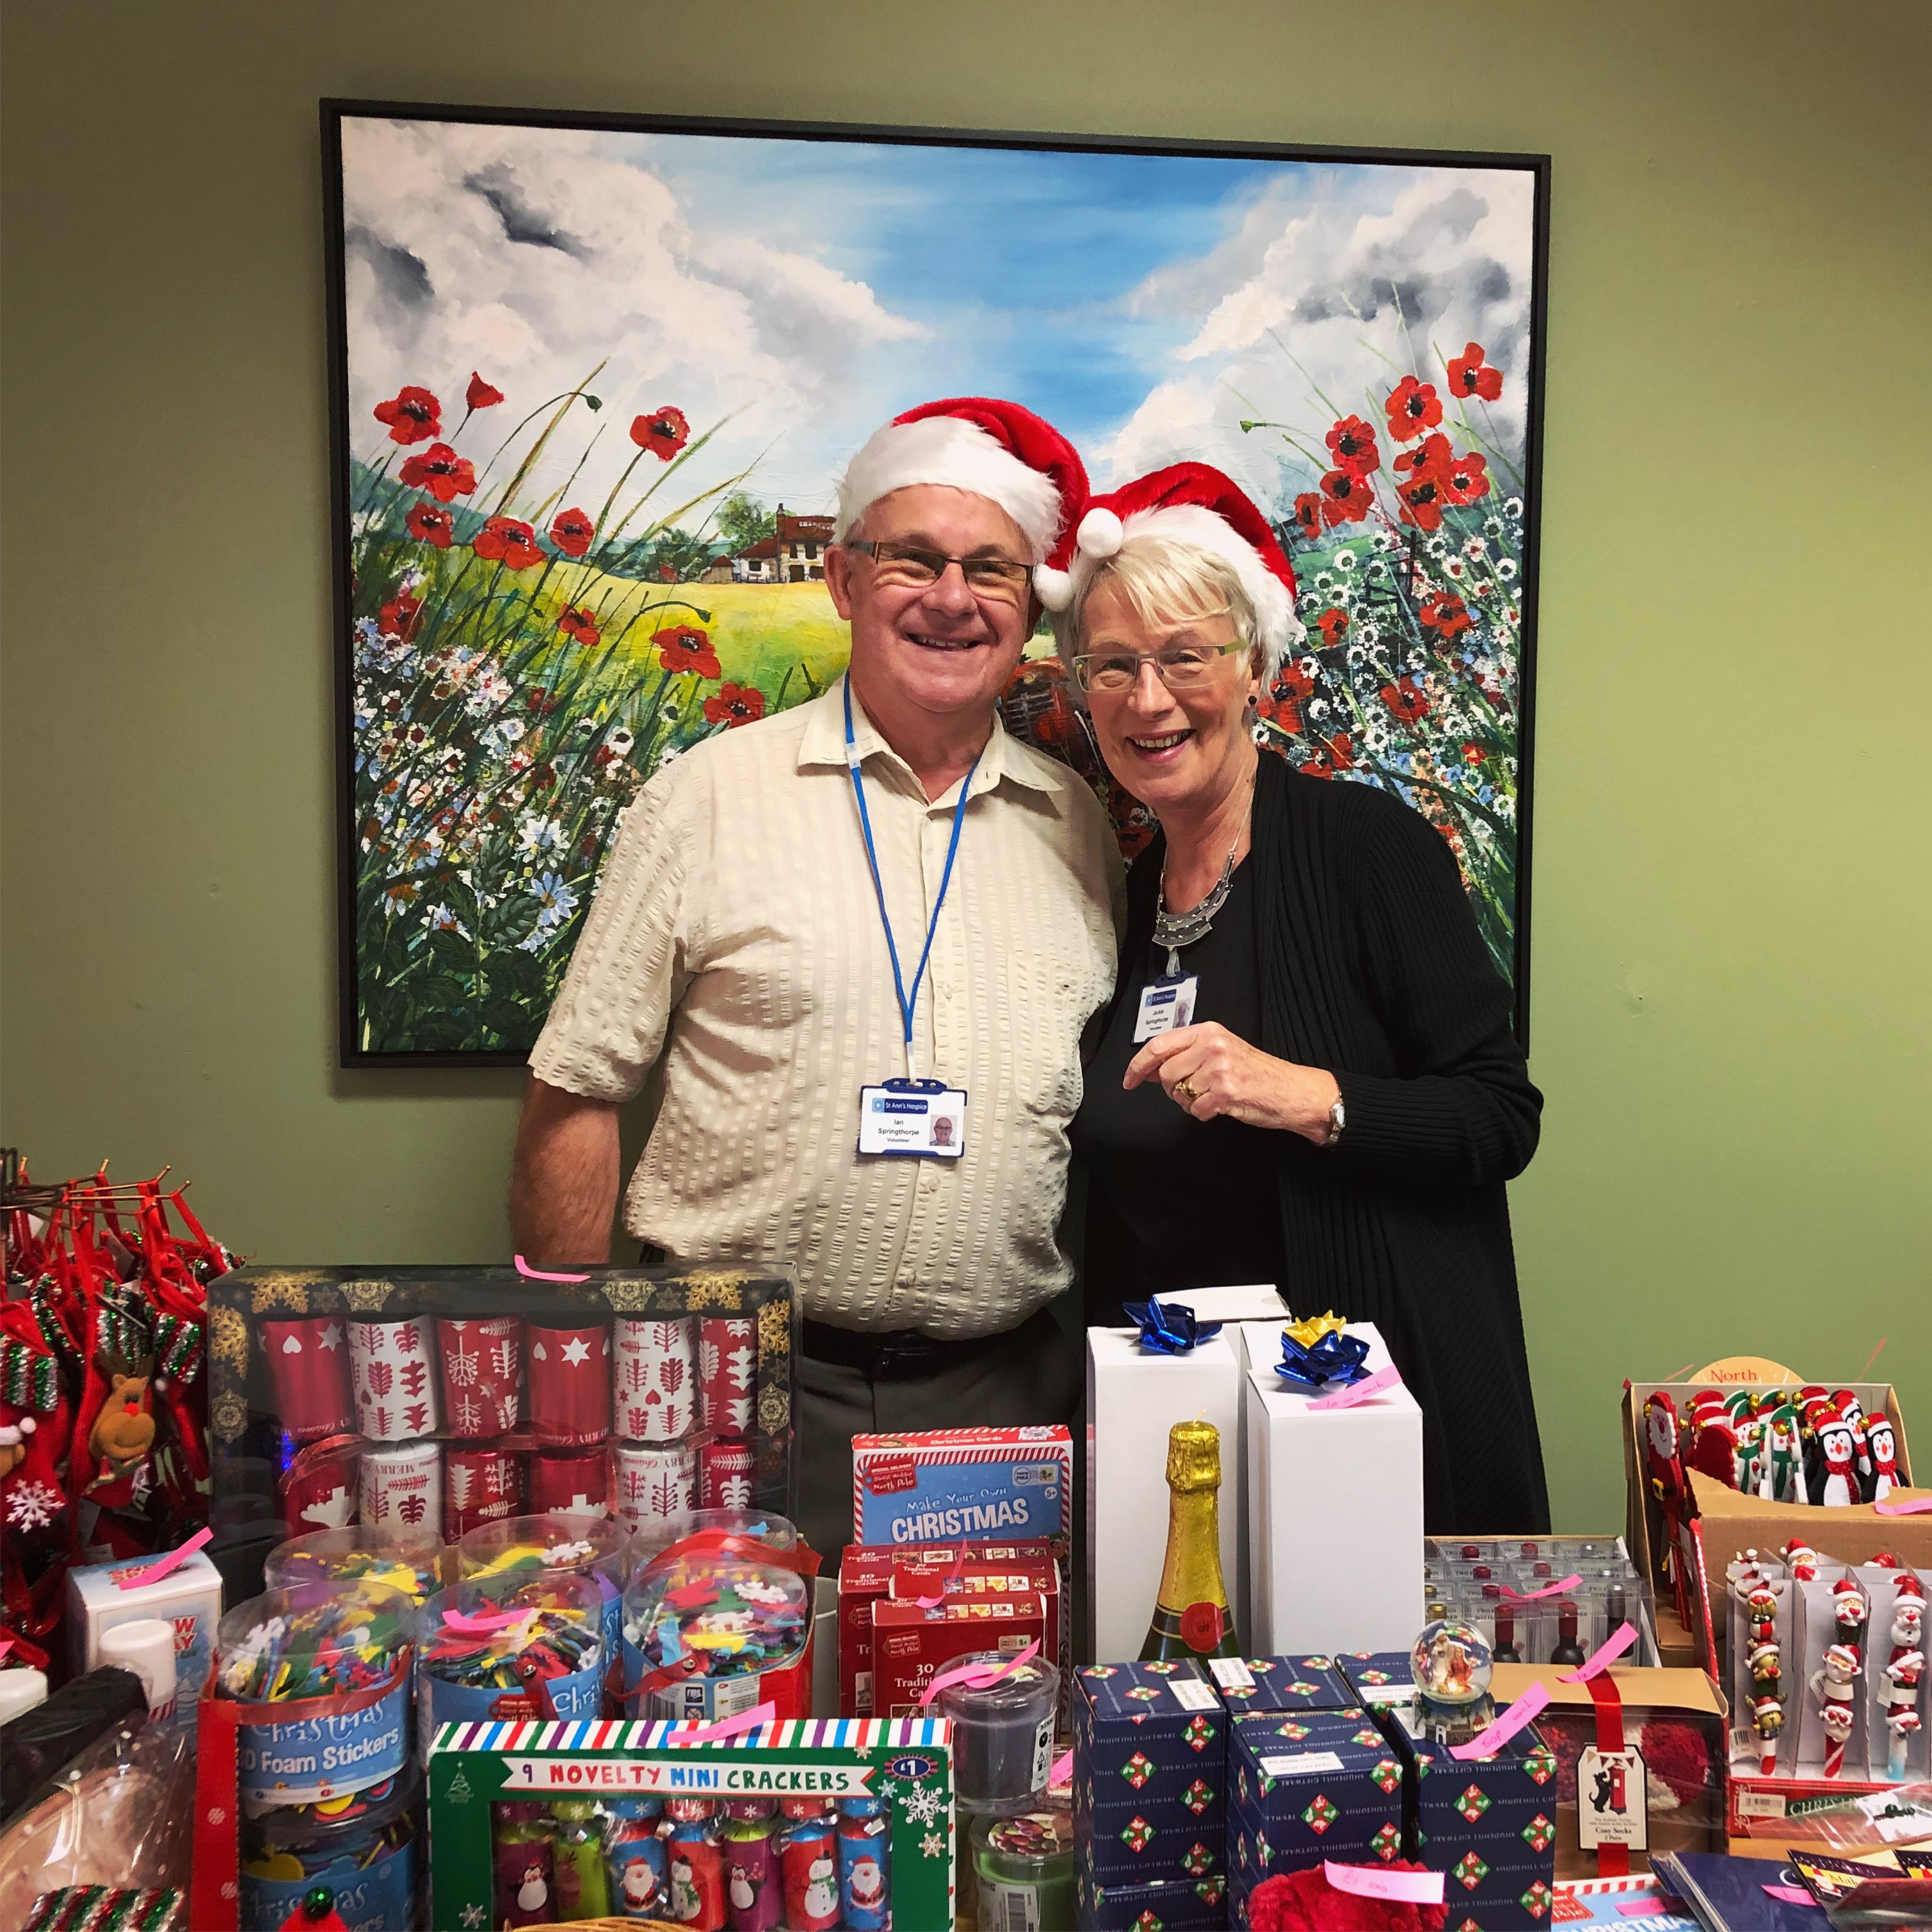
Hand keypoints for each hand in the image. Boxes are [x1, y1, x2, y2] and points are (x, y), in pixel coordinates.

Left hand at [1122, 1023, 1341, 1142]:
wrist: (1291, 1089)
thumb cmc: (1257, 1072)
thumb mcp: (1221, 1050)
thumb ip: (1187, 1053)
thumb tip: (1151, 1069)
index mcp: (1208, 1031)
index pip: (1159, 1044)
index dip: (1139, 1065)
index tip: (1129, 1079)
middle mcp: (1212, 1046)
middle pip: (1167, 1074)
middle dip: (1174, 1089)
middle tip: (1194, 1091)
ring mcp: (1219, 1069)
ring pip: (1179, 1093)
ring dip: (1190, 1102)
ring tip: (1213, 1097)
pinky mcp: (1226, 1093)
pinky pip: (1196, 1110)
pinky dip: (1204, 1114)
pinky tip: (1220, 1106)